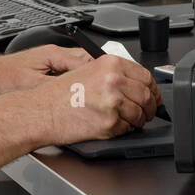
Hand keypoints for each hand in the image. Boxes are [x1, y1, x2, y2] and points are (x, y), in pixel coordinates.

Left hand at [0, 44, 93, 92]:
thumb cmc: (4, 77)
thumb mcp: (32, 84)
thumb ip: (55, 85)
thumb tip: (75, 91)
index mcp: (54, 53)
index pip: (85, 60)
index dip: (97, 74)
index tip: (105, 84)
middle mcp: (55, 53)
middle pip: (85, 61)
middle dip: (95, 75)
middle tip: (101, 91)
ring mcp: (52, 60)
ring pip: (78, 67)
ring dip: (84, 79)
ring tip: (90, 93)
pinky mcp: (48, 68)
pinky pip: (68, 72)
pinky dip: (74, 82)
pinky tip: (74, 94)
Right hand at [32, 55, 162, 144]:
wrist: (41, 112)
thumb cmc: (59, 94)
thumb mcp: (87, 71)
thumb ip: (114, 74)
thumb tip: (136, 84)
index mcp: (110, 64)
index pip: (145, 76)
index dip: (153, 89)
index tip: (153, 96)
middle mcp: (113, 80)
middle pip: (147, 96)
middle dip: (149, 108)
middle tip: (145, 112)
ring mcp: (112, 102)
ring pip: (140, 114)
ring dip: (137, 121)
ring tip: (126, 121)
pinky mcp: (109, 123)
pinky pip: (128, 129)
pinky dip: (124, 130)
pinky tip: (112, 126)